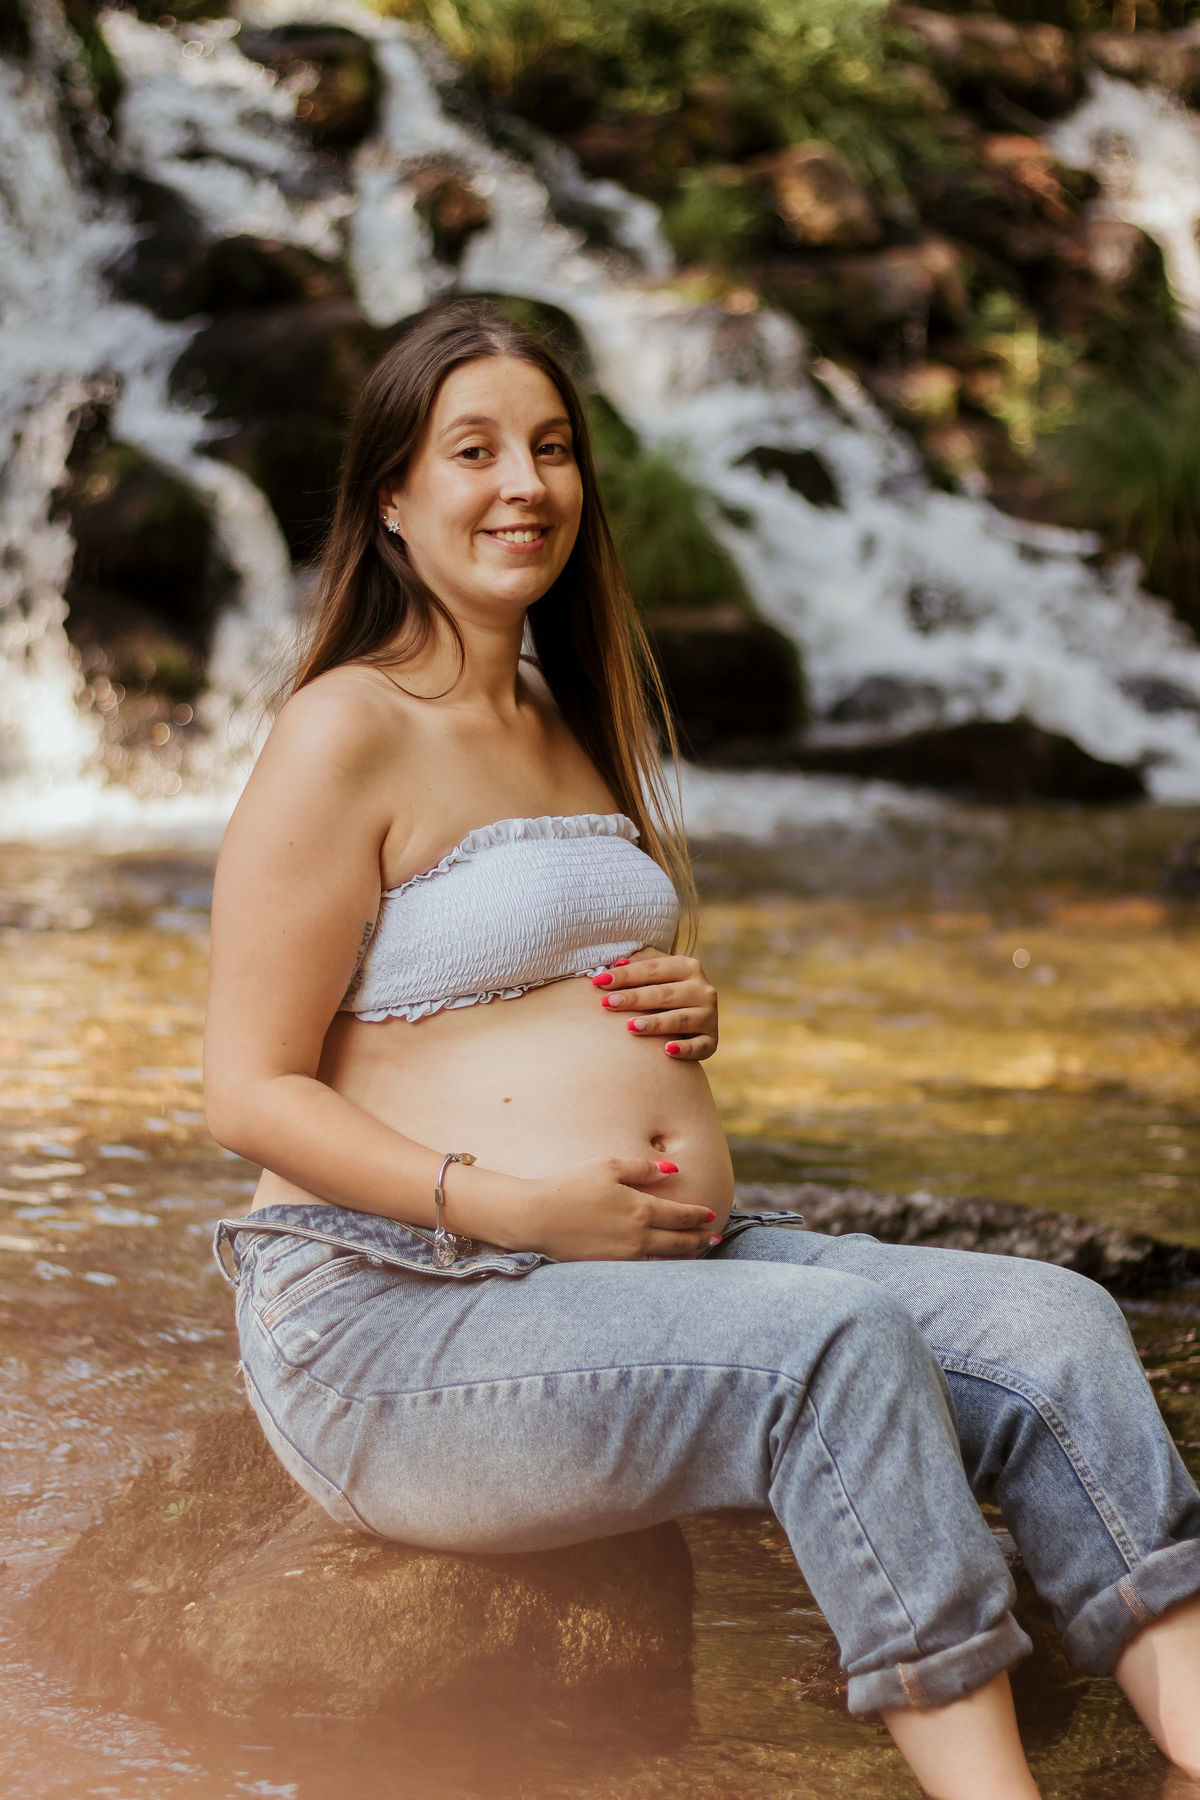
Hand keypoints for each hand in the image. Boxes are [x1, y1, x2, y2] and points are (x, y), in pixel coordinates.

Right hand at [516, 1156, 720, 1261]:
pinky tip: (663, 1265)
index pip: (680, 1215)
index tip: (710, 1215)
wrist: (535, 1218)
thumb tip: (672, 1170)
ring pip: (665, 1261)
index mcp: (640, 1209)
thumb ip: (642, 1169)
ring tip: (696, 1254)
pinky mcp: (609, 1270)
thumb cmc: (569, 1186)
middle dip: (700, 1240)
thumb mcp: (607, 1166)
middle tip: (715, 1239)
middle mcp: (638, 1237)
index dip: (698, 1216)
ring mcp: (624, 1258)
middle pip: (679, 1243)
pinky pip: (644, 1271)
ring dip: (684, 1257)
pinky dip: (660, 1268)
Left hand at [591, 954, 717, 1060]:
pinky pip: (699, 1047)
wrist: (693, 1020)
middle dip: (634, 998)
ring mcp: (709, 1016)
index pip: (653, 969)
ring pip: (680, 1020)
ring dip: (655, 1023)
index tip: (599, 982)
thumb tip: (617, 963)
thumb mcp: (656, 973)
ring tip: (630, 1027)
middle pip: (664, 994)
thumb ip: (639, 965)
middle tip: (608, 1003)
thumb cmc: (664, 992)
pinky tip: (666, 1050)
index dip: (626, 975)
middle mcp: (702, 989)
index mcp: (688, 967)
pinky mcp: (711, 1041)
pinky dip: (684, 1049)